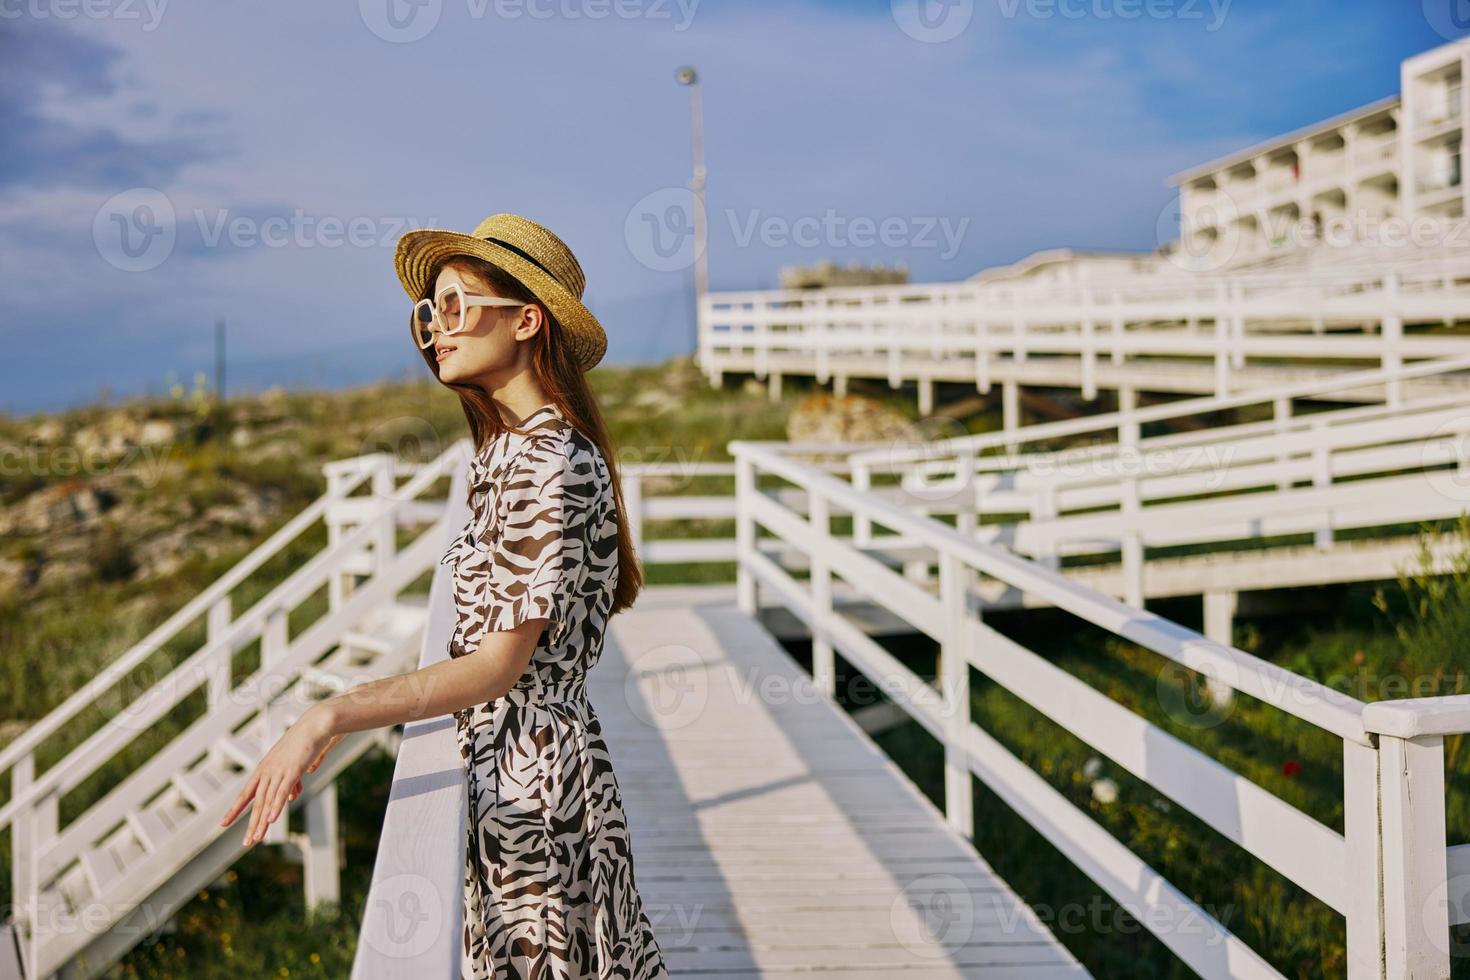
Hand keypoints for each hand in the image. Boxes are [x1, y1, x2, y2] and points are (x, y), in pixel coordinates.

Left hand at [219, 704, 334, 846]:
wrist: (314, 725)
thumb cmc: (305, 742)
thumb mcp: (295, 765)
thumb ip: (292, 782)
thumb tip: (292, 797)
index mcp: (264, 769)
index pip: (246, 794)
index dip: (235, 809)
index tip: (223, 823)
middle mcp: (267, 771)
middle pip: (256, 803)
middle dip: (251, 824)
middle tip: (246, 843)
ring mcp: (279, 771)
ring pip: (267, 801)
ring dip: (262, 822)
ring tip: (256, 839)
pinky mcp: (292, 770)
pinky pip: (282, 792)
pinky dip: (276, 806)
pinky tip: (272, 820)